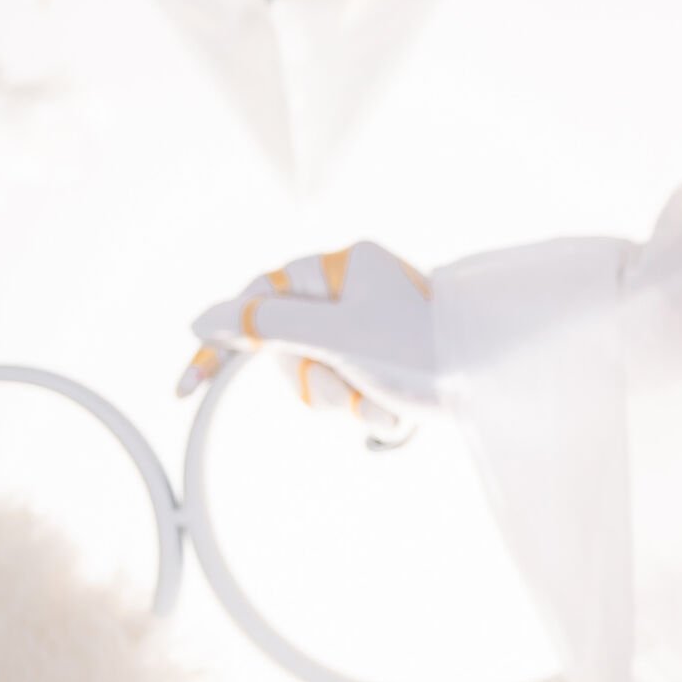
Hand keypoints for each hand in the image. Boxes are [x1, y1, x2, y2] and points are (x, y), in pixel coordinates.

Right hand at [179, 243, 437, 433]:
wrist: (497, 383)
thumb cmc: (425, 350)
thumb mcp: (338, 338)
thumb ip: (265, 327)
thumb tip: (201, 318)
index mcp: (340, 268)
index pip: (256, 302)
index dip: (219, 345)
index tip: (184, 390)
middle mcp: (351, 291)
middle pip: (286, 350)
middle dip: (318, 384)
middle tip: (354, 387)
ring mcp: (367, 328)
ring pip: (318, 379)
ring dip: (349, 403)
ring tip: (385, 403)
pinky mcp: (383, 362)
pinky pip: (351, 394)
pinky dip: (371, 411)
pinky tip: (399, 413)